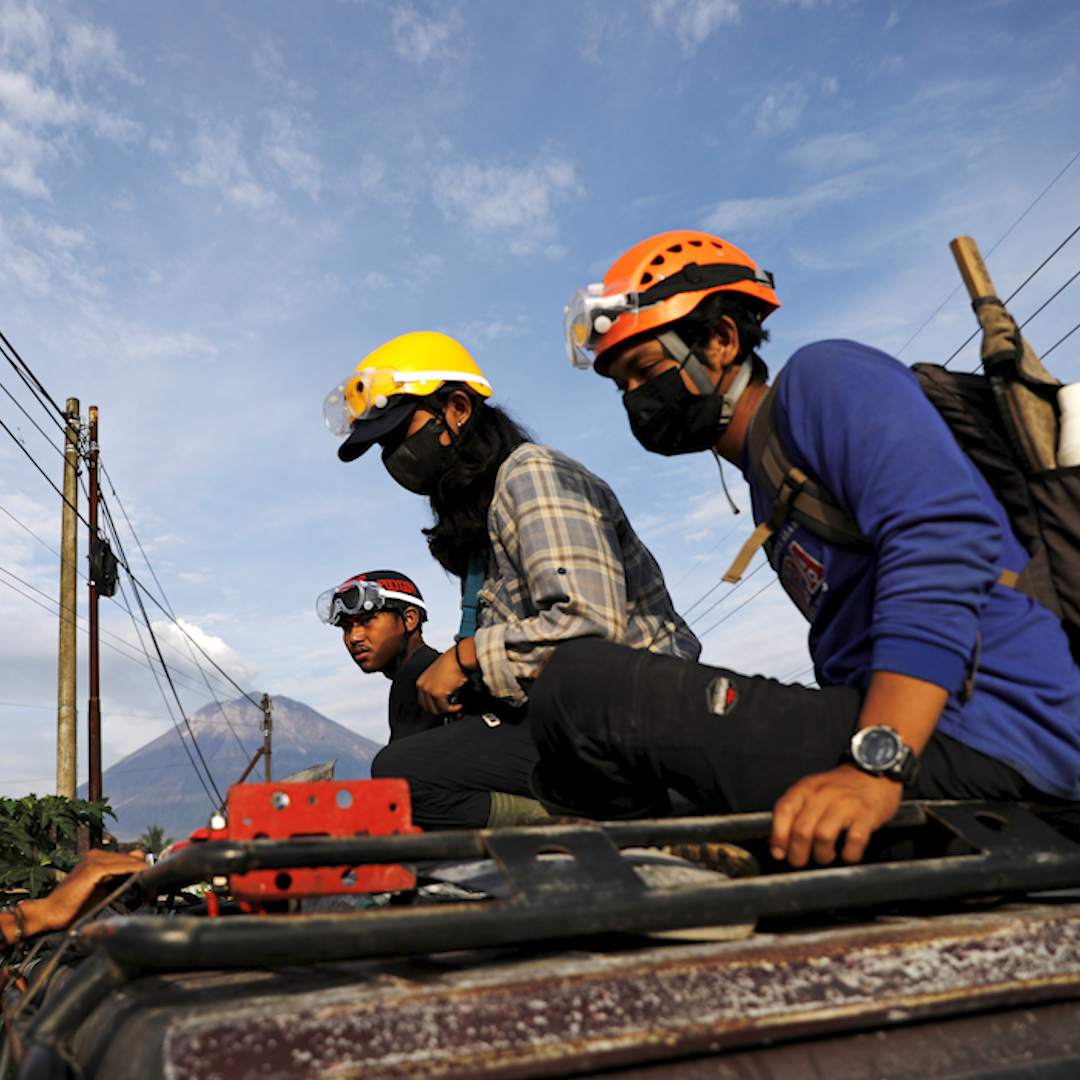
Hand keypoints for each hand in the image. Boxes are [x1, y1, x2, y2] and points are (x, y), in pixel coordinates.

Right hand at [18, 848, 145, 938]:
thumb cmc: (73, 908)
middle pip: (135, 857)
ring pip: (132, 861)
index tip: (152, 886)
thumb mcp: (102, 893)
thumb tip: (143, 883)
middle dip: (145, 874)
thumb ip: (119, 884)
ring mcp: (95, 860)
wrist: (48, 915)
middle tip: (152, 892)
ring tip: (149, 892)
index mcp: (99, 859)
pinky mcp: (94, 869)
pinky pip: (123, 867)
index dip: (143, 871)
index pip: (132, 857)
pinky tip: (141, 884)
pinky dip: (135, 873)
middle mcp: (98, 855)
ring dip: (143, 875)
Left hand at [416, 647, 470, 715]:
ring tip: (456, 708)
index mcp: (421, 682)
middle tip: (450, 712)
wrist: (458, 658)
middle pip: (428, 708)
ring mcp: (429, 691)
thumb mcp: (438, 675)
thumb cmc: (452, 663)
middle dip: (440, 712)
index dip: (433, 708)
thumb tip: (443, 699)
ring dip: (448, 712)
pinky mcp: (438, 694)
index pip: (423, 702)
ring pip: (437, 710)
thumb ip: (436, 687)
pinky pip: (445, 708)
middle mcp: (423, 687)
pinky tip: (459, 705)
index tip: (441, 710)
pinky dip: (453, 709)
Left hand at [770, 765, 902, 867]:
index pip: (784, 810)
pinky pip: (854, 840)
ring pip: (823, 836)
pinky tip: (847, 855)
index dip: (778, 835)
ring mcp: (846, 804)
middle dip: (797, 853)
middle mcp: (823, 794)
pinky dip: (849, 854)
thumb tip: (779, 840)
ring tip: (824, 856)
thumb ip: (796, 810)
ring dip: (821, 855)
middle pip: (801, 830)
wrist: (874, 772)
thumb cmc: (841, 786)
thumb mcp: (812, 790)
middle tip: (800, 861)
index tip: (779, 852)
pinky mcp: (867, 814)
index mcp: (806, 788)